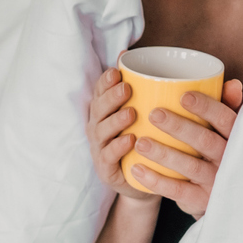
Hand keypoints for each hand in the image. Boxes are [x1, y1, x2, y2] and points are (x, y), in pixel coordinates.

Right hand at [87, 68, 155, 201]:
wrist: (144, 184)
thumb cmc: (144, 143)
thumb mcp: (144, 117)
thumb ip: (144, 92)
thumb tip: (140, 58)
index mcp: (105, 112)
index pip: (100, 92)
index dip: (105, 82)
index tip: (116, 71)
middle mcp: (98, 128)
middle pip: (98, 109)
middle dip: (111, 97)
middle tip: (126, 88)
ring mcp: (100, 149)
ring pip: (101, 131)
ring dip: (115, 120)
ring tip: (131, 113)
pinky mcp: (106, 170)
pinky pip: (108, 157)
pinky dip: (118, 147)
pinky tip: (130, 140)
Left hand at [125, 79, 242, 219]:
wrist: (222, 194)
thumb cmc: (219, 150)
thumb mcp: (226, 130)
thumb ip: (227, 105)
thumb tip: (232, 84)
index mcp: (236, 137)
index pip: (226, 119)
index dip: (207, 107)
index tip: (183, 96)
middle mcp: (229, 159)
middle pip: (206, 142)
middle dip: (179, 127)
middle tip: (153, 114)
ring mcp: (216, 181)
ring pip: (190, 166)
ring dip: (164, 154)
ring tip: (140, 142)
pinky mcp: (201, 200)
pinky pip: (178, 191)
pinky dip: (156, 181)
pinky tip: (137, 168)